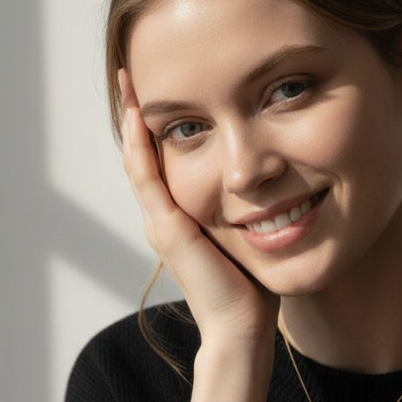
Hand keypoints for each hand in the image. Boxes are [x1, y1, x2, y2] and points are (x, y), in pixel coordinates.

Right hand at [120, 70, 278, 344]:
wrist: (241, 326)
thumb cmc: (250, 286)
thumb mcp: (247, 233)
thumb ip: (248, 208)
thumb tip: (272, 182)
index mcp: (179, 217)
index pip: (160, 162)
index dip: (154, 127)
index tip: (157, 91)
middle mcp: (162, 217)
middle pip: (142, 155)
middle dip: (136, 115)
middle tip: (132, 76)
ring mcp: (160, 223)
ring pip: (139, 161)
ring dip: (133, 122)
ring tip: (130, 85)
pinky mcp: (168, 229)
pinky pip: (148, 178)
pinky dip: (141, 146)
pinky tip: (139, 116)